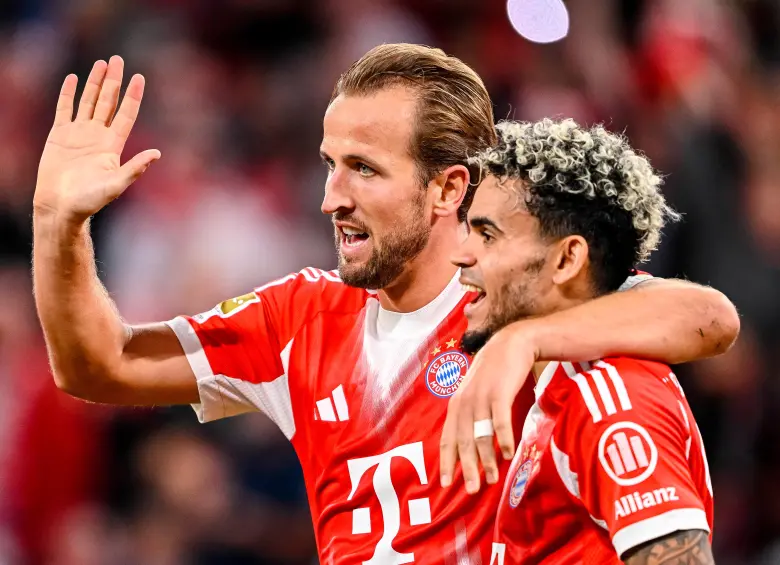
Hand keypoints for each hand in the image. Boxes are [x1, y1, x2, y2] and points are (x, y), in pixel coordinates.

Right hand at [34, 56, 159, 222]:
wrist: (61, 206)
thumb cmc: (90, 201)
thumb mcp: (117, 185)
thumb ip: (135, 168)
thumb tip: (157, 154)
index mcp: (113, 145)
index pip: (126, 114)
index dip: (133, 96)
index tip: (139, 77)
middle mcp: (98, 136)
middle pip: (108, 102)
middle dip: (114, 81)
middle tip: (118, 59)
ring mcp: (78, 134)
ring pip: (88, 102)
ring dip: (94, 82)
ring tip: (101, 63)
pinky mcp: (59, 135)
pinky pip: (65, 109)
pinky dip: (68, 94)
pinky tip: (73, 79)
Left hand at [439, 322, 536, 492]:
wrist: (512, 343)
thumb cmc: (495, 372)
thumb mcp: (476, 392)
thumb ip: (471, 415)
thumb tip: (470, 444)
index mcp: (457, 405)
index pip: (447, 438)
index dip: (446, 462)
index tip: (445, 484)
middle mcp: (465, 402)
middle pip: (462, 441)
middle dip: (466, 468)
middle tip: (470, 490)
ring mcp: (481, 397)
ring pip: (481, 435)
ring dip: (486, 459)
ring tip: (491, 479)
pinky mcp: (499, 392)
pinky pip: (499, 420)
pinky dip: (503, 439)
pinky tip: (508, 455)